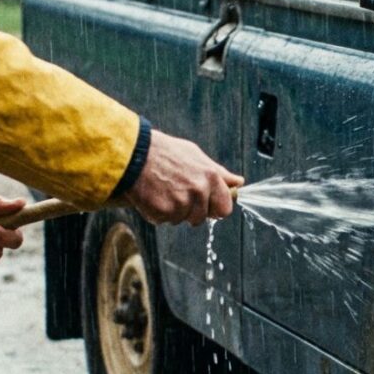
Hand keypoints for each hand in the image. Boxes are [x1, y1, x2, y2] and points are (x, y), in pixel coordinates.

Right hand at [123, 130, 243, 225]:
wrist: (134, 154)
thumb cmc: (166, 153)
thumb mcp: (196, 156)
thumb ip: (219, 173)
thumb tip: (239, 182)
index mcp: (210, 178)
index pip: (225, 209)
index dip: (214, 208)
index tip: (205, 204)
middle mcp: (199, 192)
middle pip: (201, 218)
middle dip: (191, 211)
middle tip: (177, 193)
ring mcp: (181, 203)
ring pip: (181, 220)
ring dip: (173, 211)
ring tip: (163, 190)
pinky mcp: (163, 212)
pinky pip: (164, 221)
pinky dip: (157, 213)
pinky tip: (153, 195)